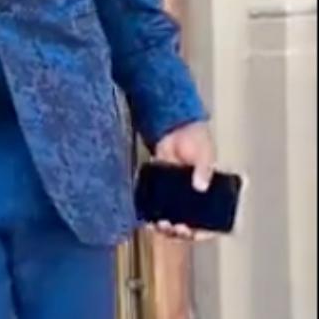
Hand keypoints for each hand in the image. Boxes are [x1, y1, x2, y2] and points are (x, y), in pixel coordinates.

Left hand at [152, 121, 216, 240]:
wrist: (174, 127)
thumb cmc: (196, 139)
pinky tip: (148, 217)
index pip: (211, 220)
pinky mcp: (159, 188)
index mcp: (210, 193)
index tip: (194, 232)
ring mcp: (175, 194)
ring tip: (162, 224)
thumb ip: (204, 169)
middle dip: (182, 231)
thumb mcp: (205, 153)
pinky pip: (155, 205)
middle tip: (176, 228)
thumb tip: (200, 185)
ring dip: (166, 226)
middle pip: (189, 224)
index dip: (203, 230)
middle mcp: (193, 197)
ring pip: (171, 218)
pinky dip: (151, 213)